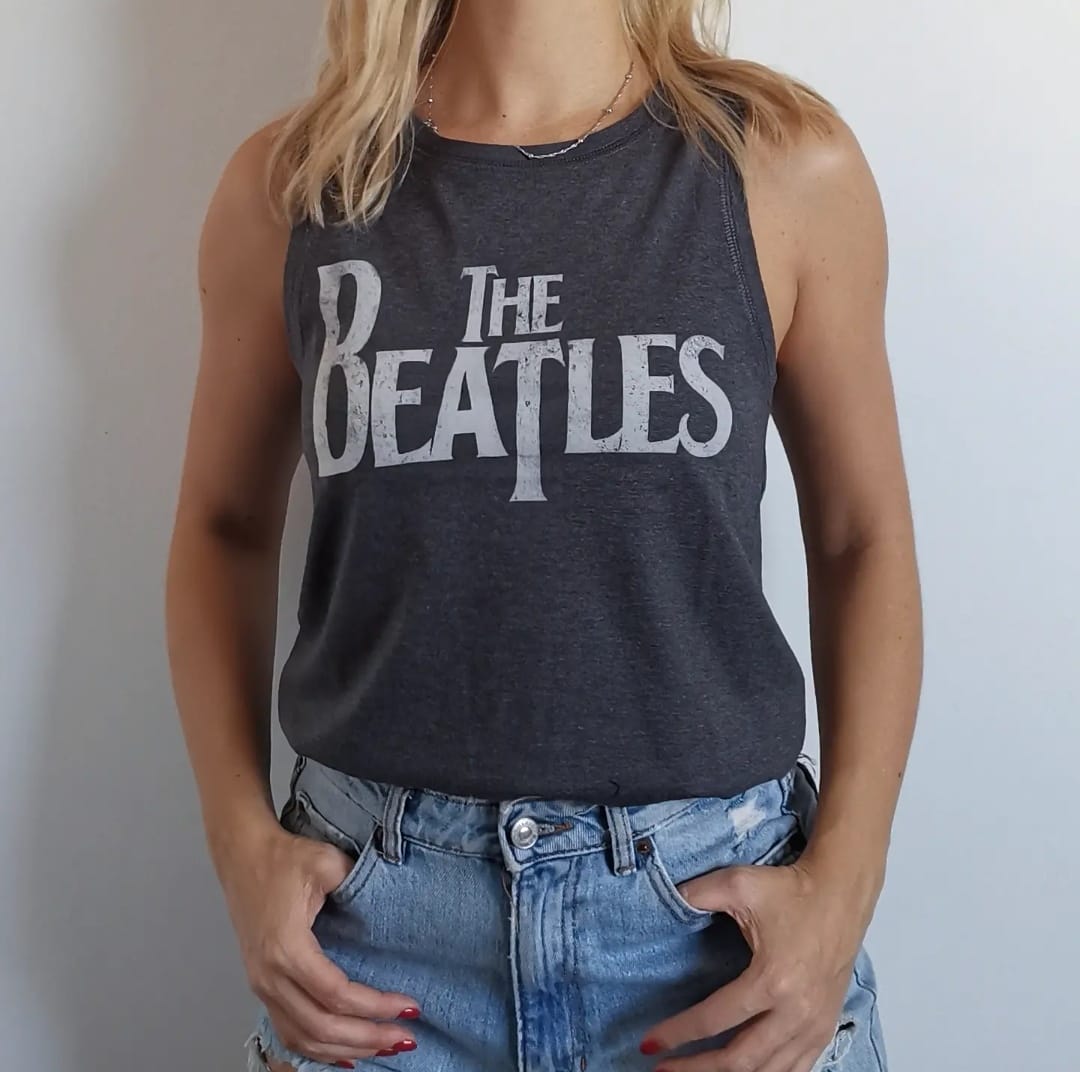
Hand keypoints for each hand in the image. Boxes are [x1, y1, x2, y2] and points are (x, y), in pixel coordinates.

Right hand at [219, 819, 421, 1064]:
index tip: (408, 1007)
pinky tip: (346, 1053)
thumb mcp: (325, 862)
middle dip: (368, 1037)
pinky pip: (289, 1032)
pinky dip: (318, 1049)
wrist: (242, 855)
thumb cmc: (283, 858)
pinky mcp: (262, 986)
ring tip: (384, 1048)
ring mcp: (262, 986)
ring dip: (346, 1049)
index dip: (375, 1007)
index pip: (336, 994)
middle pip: (321, 1027)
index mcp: (286, 948)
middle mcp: (270, 976)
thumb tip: (386, 907)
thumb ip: (356, 884)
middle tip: (406, 1037)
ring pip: (304, 1038)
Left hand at [639, 859, 868, 1071]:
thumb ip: (697, 895)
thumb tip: (668, 902)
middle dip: (697, 1068)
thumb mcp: (738, 884)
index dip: (678, 1033)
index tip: (650, 1042)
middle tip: (663, 1069)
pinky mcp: (825, 1027)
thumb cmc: (791, 890)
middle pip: (740, 1060)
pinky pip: (796, 1070)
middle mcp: (796, 1012)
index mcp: (773, 980)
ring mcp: (814, 1025)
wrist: (841, 893)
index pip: (715, 1019)